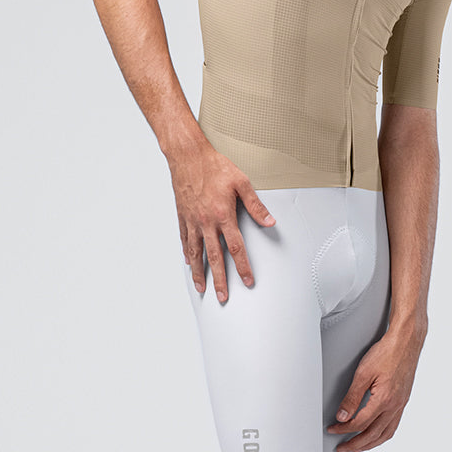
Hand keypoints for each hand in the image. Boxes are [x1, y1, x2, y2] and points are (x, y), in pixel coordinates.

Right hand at [169, 141, 274, 301]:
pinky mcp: (182, 216)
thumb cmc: (214, 166)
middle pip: (215, 257)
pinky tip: (189, 262)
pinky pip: (185, 240)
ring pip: (196, 253)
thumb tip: (269, 221)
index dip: (243, 267)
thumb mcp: (241, 182)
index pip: (236, 248)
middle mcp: (206, 222)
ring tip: (201, 287)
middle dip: (220, 279)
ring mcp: (192, 221)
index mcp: (223, 215)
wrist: (187, 156)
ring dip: (199, 272)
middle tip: (222, 296)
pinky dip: (187, 253)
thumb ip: (255, 205)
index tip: (248, 281)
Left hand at [326, 330, 423, 451]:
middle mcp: (394, 405)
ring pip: (385, 434)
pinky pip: (393, 425)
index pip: (360, 423)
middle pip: (373, 434)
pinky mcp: (403, 401)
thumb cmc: (387, 352)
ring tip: (357, 447)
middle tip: (342, 448)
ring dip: (370, 443)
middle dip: (355, 444)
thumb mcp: (363, 373)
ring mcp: (401, 404)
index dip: (344, 429)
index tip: (333, 429)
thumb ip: (352, 397)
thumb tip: (343, 415)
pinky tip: (376, 434)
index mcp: (384, 399)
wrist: (406, 342)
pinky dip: (382, 435)